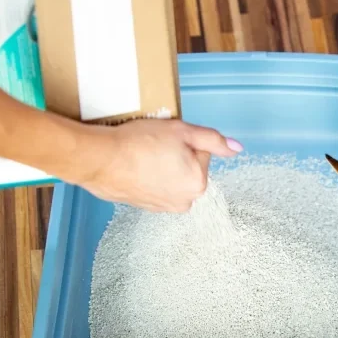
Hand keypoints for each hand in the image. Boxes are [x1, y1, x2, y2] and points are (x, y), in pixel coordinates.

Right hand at [77, 119, 242, 212]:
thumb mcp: (182, 131)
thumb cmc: (138, 143)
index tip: (167, 139)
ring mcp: (163, 206)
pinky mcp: (144, 206)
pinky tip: (134, 166)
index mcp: (198, 183)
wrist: (100, 159)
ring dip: (160, 166)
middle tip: (153, 146)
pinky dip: (147, 176)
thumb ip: (214, 140)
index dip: (184, 141)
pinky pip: (153, 186)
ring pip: (170, 176)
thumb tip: (237, 148)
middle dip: (174, 155)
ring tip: (142, 155)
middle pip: (187, 168)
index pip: (200, 153)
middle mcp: (184, 201)